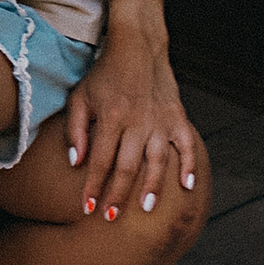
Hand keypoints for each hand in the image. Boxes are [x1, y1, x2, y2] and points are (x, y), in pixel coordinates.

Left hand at [65, 18, 198, 218]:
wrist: (138, 46)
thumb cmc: (104, 74)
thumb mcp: (80, 97)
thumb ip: (75, 130)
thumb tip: (76, 163)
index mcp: (111, 117)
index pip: (100, 161)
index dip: (93, 186)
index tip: (87, 208)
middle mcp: (137, 121)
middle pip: (128, 167)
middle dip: (119, 195)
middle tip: (111, 217)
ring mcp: (160, 120)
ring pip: (157, 160)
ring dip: (152, 187)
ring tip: (146, 209)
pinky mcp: (177, 116)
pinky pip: (187, 145)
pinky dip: (188, 166)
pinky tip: (187, 187)